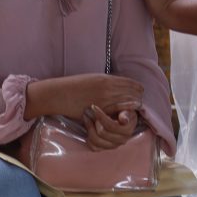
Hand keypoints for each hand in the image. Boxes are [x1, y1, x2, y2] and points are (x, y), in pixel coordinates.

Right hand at [27, 74, 142, 119]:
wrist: (59, 94)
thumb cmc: (74, 86)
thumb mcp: (93, 79)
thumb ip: (107, 82)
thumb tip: (119, 87)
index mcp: (107, 78)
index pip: (134, 84)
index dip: (138, 91)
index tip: (137, 97)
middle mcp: (108, 88)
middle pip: (135, 95)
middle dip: (137, 101)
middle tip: (135, 107)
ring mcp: (104, 100)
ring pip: (129, 105)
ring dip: (131, 110)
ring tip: (129, 113)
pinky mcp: (99, 111)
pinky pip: (117, 113)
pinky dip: (122, 115)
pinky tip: (121, 118)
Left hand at [83, 105, 137, 150]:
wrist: (123, 121)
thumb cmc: (123, 112)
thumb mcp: (126, 109)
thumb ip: (124, 113)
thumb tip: (124, 120)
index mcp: (127, 130)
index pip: (111, 125)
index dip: (101, 116)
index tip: (93, 107)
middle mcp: (121, 140)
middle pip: (102, 133)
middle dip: (94, 121)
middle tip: (90, 111)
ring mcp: (113, 146)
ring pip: (96, 140)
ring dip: (89, 128)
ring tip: (87, 118)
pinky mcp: (106, 148)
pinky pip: (94, 147)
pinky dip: (88, 138)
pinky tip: (88, 128)